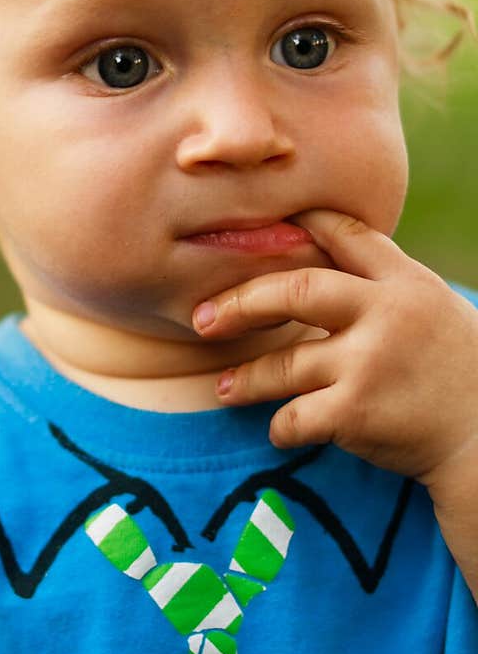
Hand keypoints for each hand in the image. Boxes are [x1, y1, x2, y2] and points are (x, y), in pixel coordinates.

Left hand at [191, 209, 477, 489]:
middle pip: (295, 291)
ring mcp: (368, 363)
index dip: (304, 223)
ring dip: (247, 379)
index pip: (347, 235)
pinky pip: (295, 416)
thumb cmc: (460, 372)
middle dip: (241, 303)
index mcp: (406, 283)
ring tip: (225, 387)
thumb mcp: (435, 307)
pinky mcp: (357, 412)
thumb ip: (384, 283)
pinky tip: (280, 430)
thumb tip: (322, 249)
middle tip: (202, 319)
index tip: (265, 226)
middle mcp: (385, 315)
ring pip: (284, 364)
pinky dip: (281, 427)